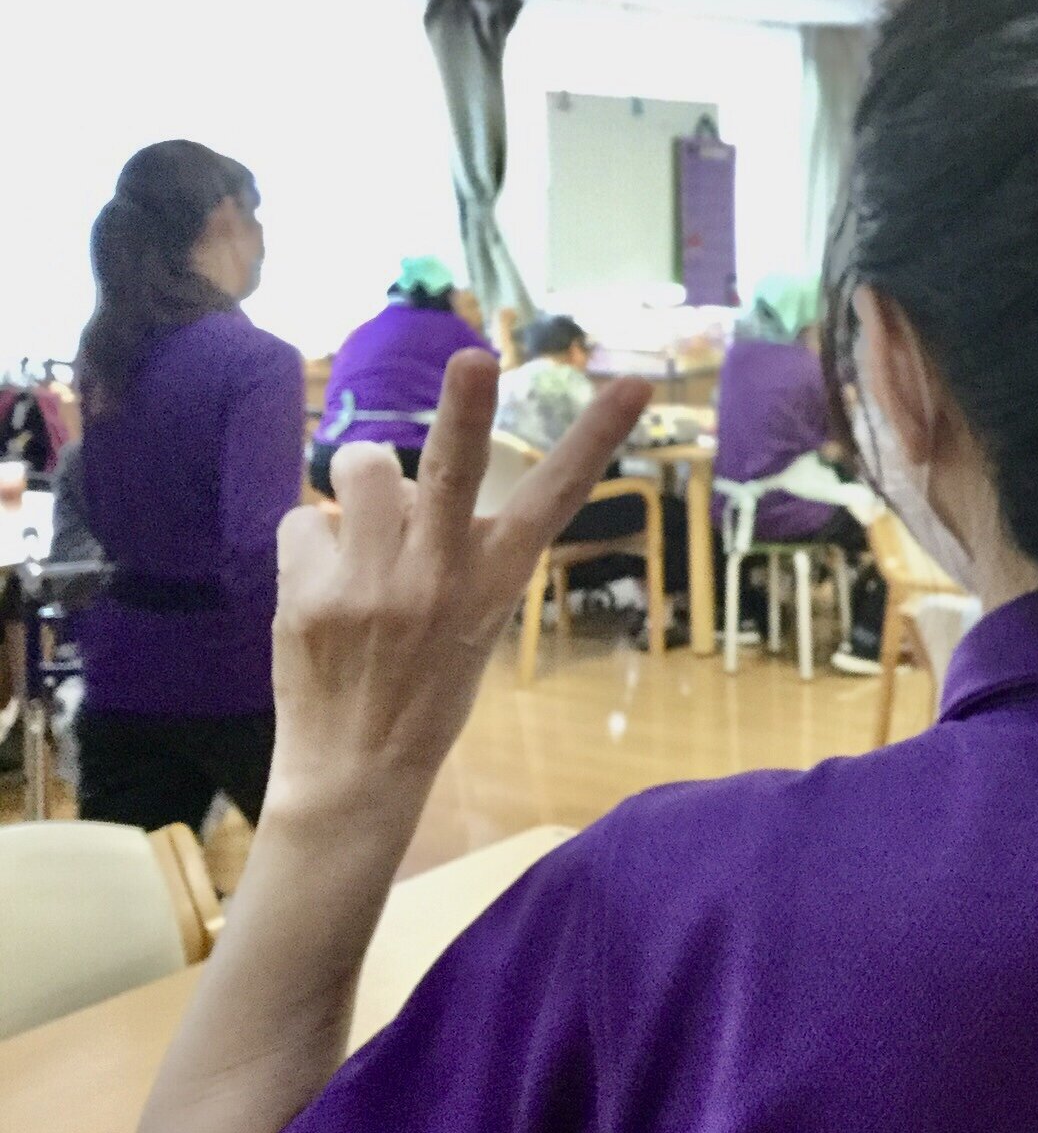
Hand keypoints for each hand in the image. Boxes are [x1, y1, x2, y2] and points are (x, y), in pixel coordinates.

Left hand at [266, 352, 648, 818]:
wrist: (356, 771)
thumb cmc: (424, 687)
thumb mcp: (471, 619)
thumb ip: (447, 544)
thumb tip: (401, 480)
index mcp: (495, 579)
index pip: (558, 496)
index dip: (600, 436)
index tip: (637, 382)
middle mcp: (440, 575)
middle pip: (455, 469)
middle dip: (465, 408)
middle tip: (475, 360)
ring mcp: (373, 585)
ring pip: (360, 466)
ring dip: (360, 482)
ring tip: (364, 529)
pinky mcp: (310, 595)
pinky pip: (304, 519)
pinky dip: (313, 544)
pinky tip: (324, 586)